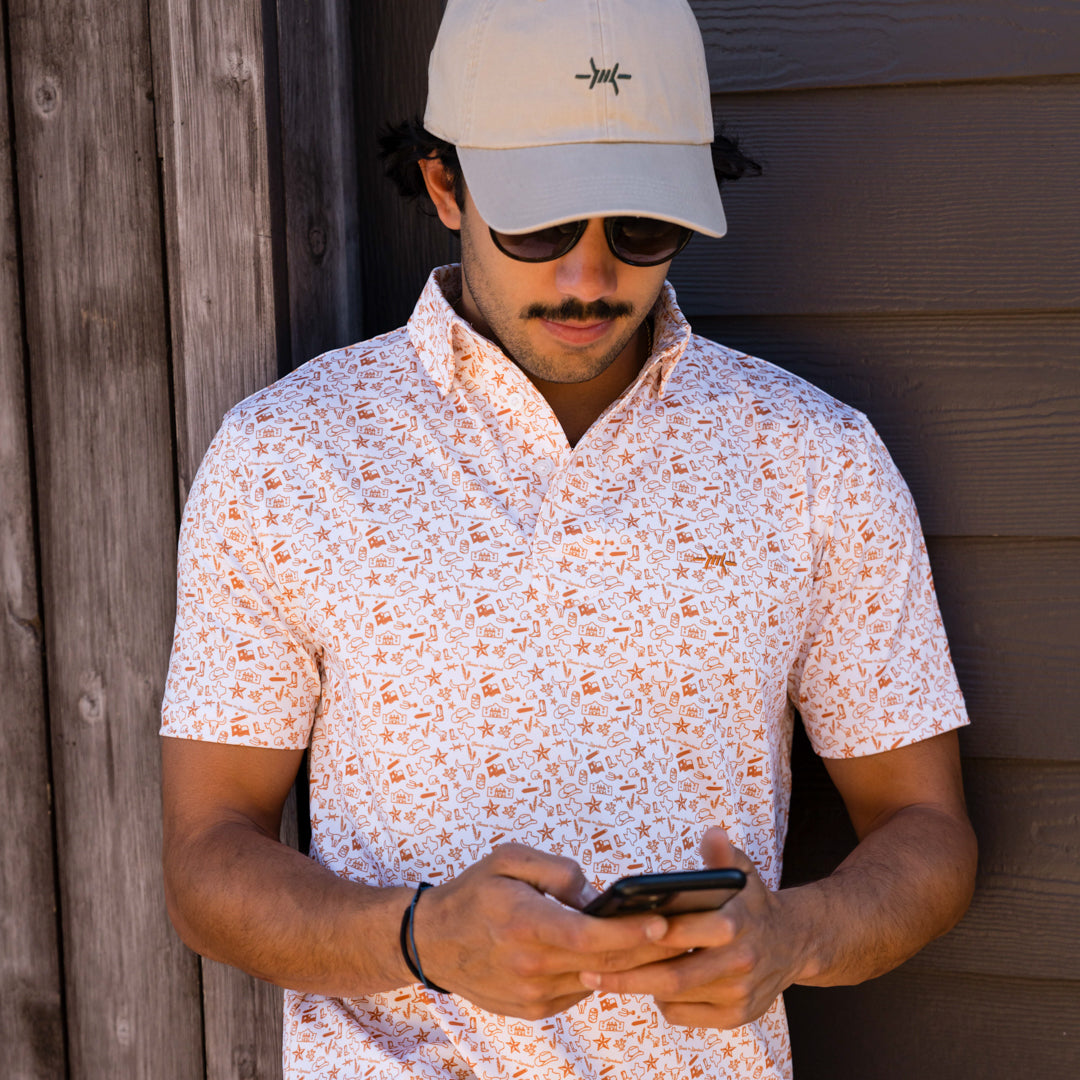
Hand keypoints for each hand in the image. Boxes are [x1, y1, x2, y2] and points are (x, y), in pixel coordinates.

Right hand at [410, 843, 684, 1019]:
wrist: (432, 941)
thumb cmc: (474, 893)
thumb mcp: (509, 859)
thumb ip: (557, 871)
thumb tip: (596, 894)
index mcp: (525, 925)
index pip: (589, 936)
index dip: (630, 930)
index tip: (664, 919)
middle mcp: (531, 967)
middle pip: (603, 962)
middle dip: (648, 948)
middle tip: (686, 932)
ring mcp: (533, 994)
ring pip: (596, 980)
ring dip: (631, 964)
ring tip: (665, 942)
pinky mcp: (534, 1009)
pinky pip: (579, 990)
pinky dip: (602, 973)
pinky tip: (622, 956)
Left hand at [579, 828, 802, 1028]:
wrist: (794, 943)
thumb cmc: (752, 903)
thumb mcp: (743, 873)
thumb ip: (723, 854)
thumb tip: (711, 834)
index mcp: (736, 924)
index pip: (683, 934)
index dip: (647, 937)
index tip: (611, 934)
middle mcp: (739, 963)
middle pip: (672, 976)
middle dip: (627, 975)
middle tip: (588, 970)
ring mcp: (738, 994)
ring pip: (674, 997)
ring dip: (638, 987)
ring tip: (603, 976)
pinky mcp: (735, 1017)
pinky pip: (685, 1014)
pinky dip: (661, 1002)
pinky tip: (646, 984)